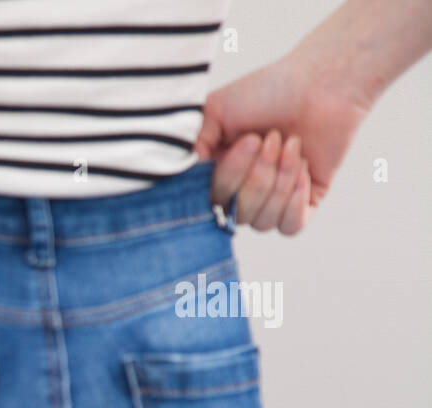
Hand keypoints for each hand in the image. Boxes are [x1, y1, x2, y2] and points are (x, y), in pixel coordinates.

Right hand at [196, 53, 370, 234]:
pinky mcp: (304, 203)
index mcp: (214, 174)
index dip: (227, 178)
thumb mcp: (213, 112)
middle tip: (271, 137)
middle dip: (257, 175)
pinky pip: (290, 227)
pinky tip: (303, 167)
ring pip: (263, 221)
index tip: (245, 141)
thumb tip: (185, 182)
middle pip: (236, 214)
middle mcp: (239, 192)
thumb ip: (190, 148)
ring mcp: (271, 201)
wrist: (322, 81)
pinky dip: (296, 199)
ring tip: (290, 145)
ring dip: (278, 181)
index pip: (208, 203)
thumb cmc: (268, 91)